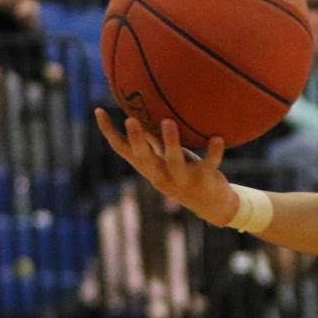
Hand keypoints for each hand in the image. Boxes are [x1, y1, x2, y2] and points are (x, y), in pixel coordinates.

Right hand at [95, 113, 236, 226]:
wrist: (212, 206)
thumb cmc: (185, 173)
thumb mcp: (166, 159)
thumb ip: (154, 141)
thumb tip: (141, 113)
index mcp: (149, 168)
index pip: (123, 151)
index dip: (110, 133)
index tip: (99, 111)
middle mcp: (162, 176)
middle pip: (144, 159)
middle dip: (137, 141)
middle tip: (130, 120)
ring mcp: (183, 180)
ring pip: (174, 162)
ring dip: (171, 143)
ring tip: (168, 121)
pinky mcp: (205, 181)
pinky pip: (209, 164)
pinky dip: (214, 152)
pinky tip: (218, 138)